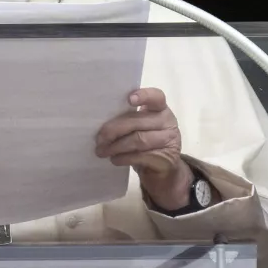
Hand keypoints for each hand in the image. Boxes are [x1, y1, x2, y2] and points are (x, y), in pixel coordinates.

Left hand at [95, 87, 193, 210]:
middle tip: (99, 139)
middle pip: (138, 121)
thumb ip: (128, 120)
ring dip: (116, 146)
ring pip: (138, 140)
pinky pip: (140, 156)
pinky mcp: (166, 158)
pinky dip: (123, 158)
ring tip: (102, 151)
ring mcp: (169, 140)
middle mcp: (168, 122)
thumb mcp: (140, 128)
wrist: (162, 171)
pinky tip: (114, 159)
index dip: (144, 96)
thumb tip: (102, 124)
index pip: (156, 97)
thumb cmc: (146, 144)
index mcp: (160, 109)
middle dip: (114, 130)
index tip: (129, 99)